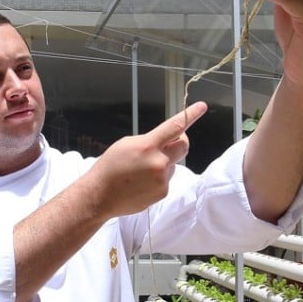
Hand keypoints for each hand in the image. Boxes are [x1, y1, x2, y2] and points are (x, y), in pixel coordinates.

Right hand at [85, 102, 207, 217]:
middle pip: (184, 146)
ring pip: (172, 164)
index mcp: (147, 145)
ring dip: (164, 163)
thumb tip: (167, 142)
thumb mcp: (127, 144)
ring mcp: (162, 179)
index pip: (174, 126)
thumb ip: (149, 141)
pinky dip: (158, 179)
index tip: (202, 106)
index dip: (190, 115)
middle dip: (179, 142)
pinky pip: (166, 180)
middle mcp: (158, 162)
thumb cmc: (110, 167)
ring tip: (141, 171)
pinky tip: (141, 182)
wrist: (100, 195)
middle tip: (168, 144)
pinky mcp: (162, 192)